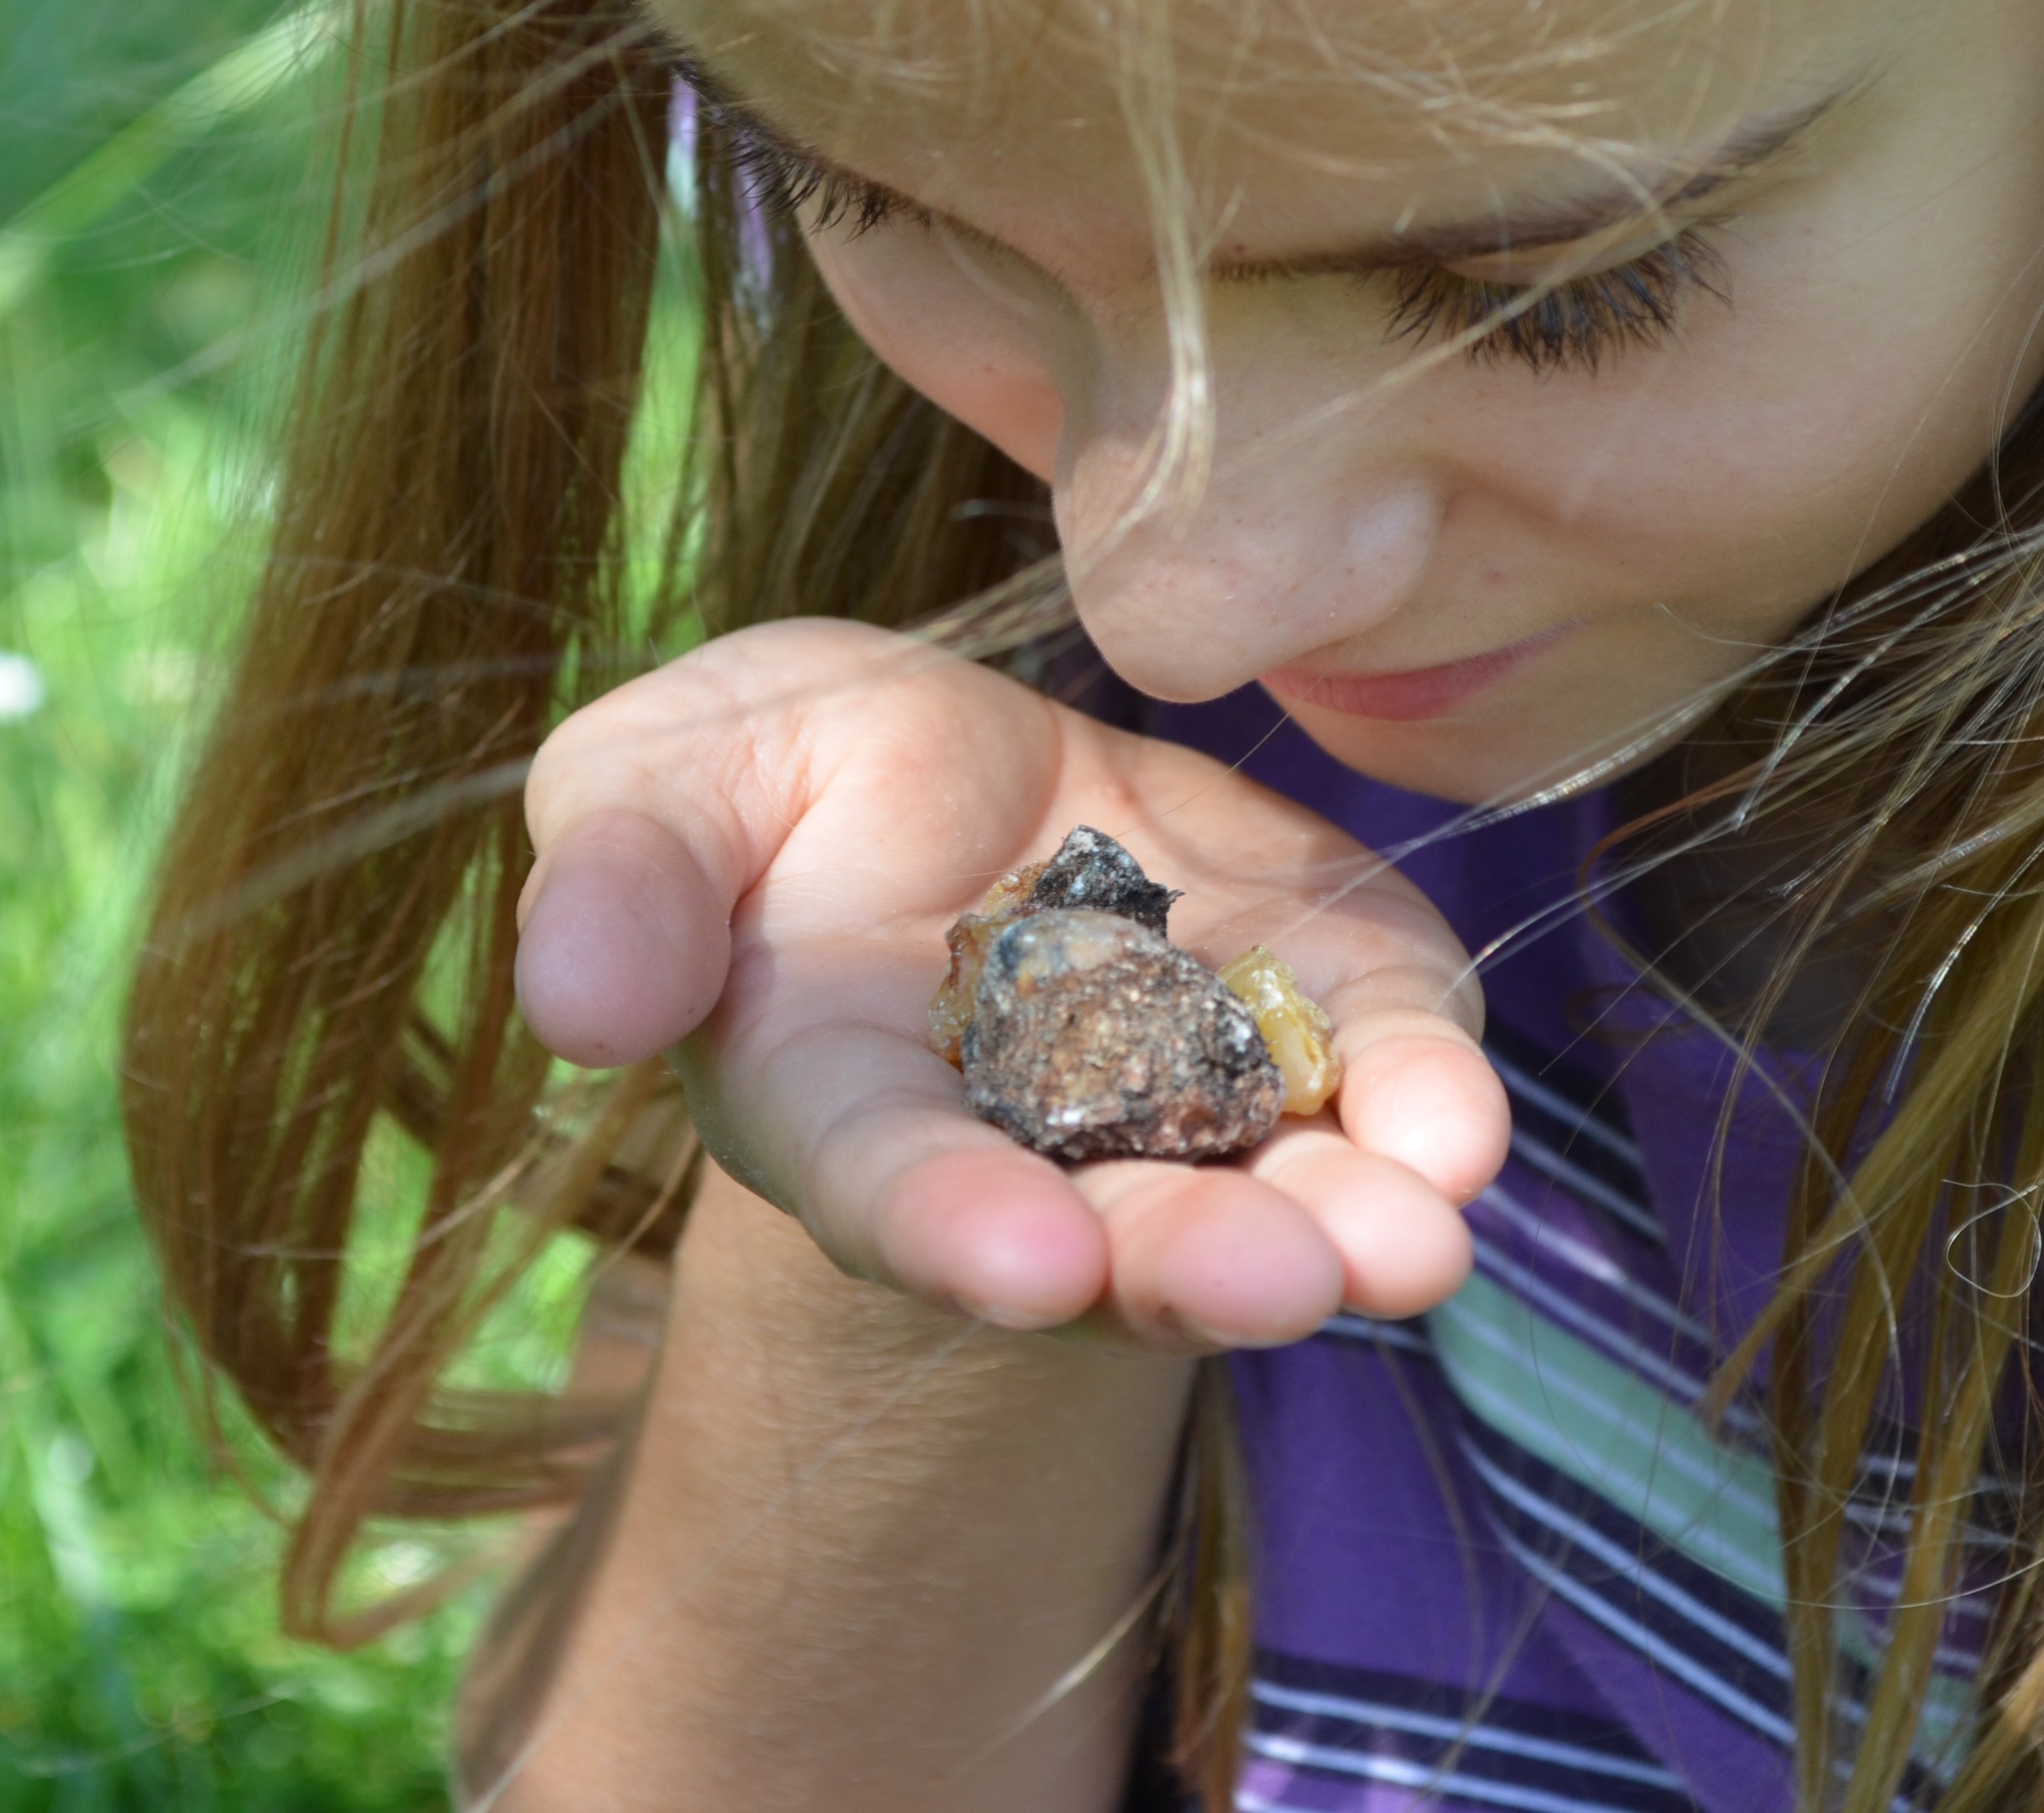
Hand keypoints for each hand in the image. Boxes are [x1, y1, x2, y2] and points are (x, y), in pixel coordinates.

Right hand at [516, 620, 1505, 1349]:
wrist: (944, 761)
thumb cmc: (765, 793)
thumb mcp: (657, 789)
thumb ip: (622, 882)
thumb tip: (580, 1002)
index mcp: (847, 1108)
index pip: (894, 1187)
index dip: (957, 1230)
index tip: (1029, 1265)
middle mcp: (1031, 1144)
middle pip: (1111, 1232)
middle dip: (1192, 1261)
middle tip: (1278, 1283)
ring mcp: (1191, 1090)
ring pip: (1270, 1186)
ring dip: (1344, 1226)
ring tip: (1416, 1246)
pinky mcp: (1316, 1003)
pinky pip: (1383, 1067)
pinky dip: (1426, 1097)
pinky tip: (1462, 1127)